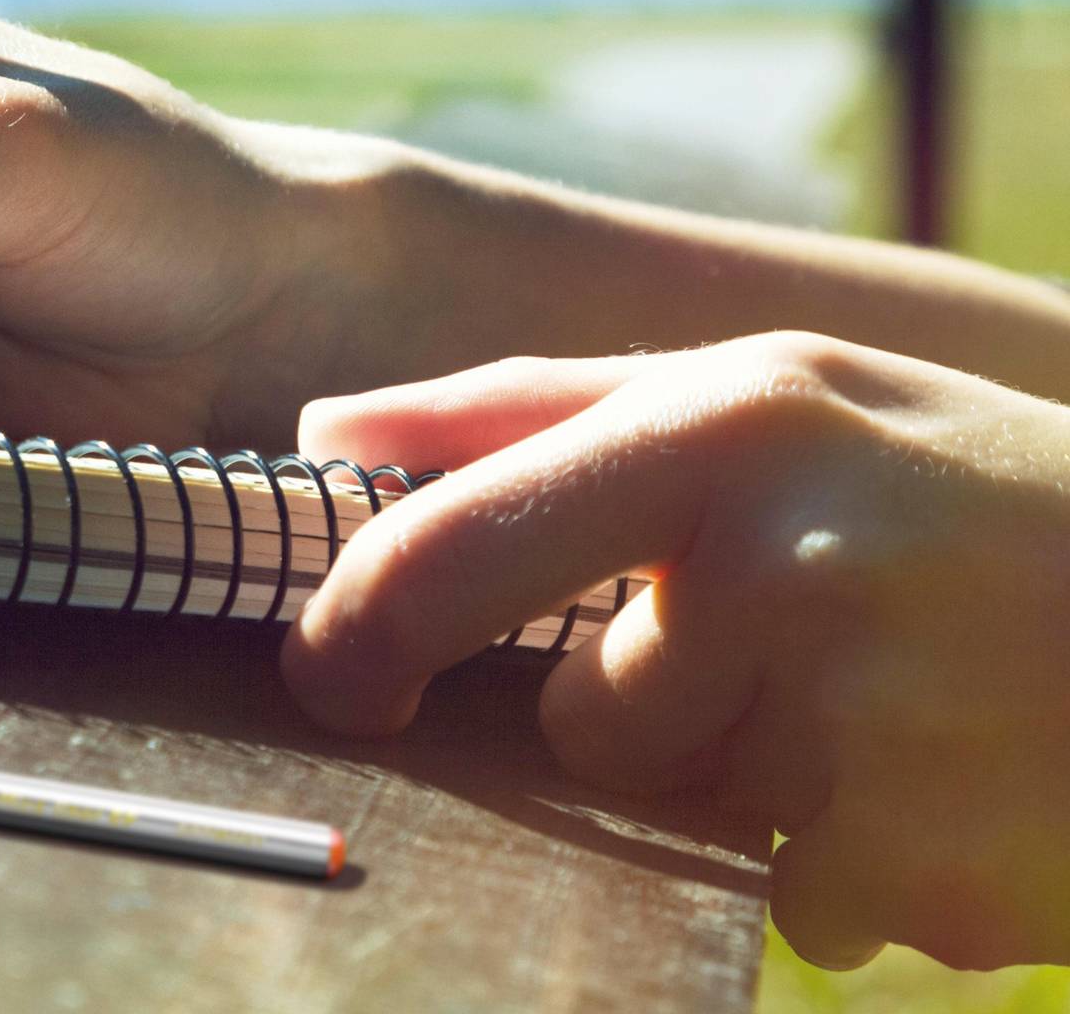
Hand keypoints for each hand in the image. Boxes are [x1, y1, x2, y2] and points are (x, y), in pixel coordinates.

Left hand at [285, 334, 1069, 971]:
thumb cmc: (966, 488)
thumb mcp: (774, 392)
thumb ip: (536, 409)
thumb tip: (325, 430)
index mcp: (722, 426)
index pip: (456, 543)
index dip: (359, 620)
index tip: (326, 677)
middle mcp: (780, 563)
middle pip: (583, 721)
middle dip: (662, 711)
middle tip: (814, 641)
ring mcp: (863, 720)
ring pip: (702, 814)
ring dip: (782, 787)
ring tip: (914, 697)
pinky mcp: (924, 858)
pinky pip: (809, 903)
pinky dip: (876, 868)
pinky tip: (969, 776)